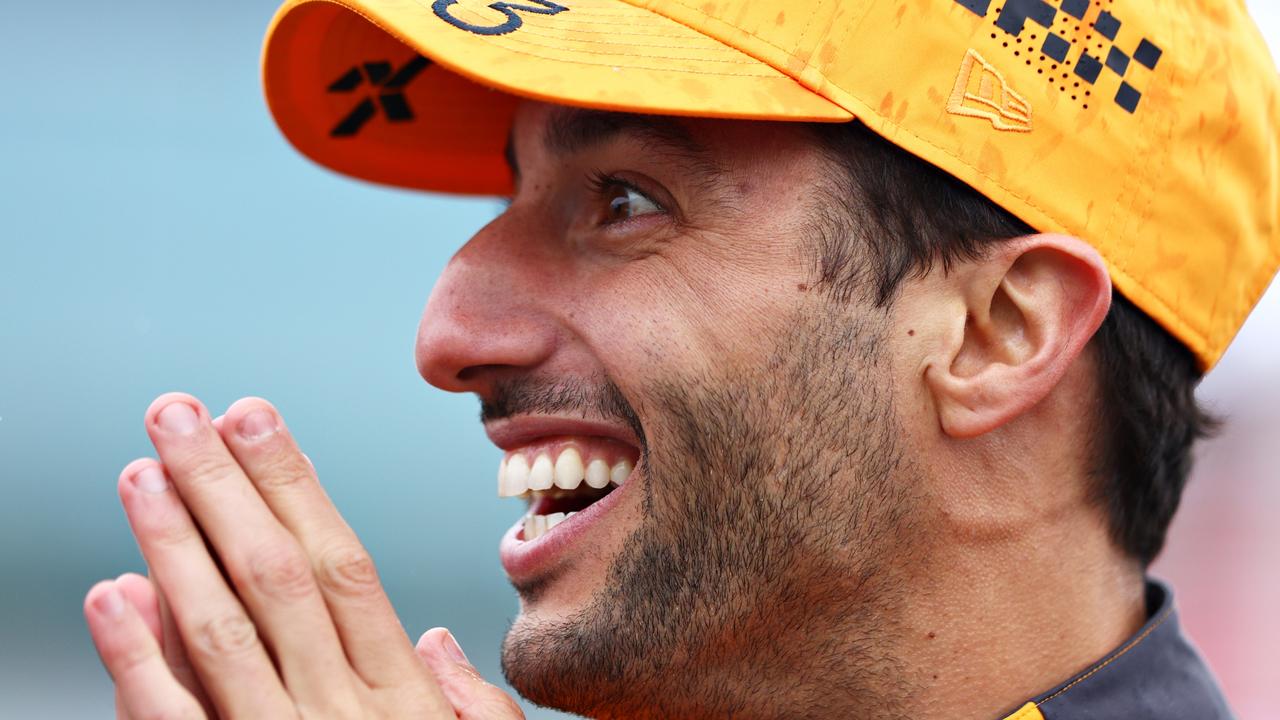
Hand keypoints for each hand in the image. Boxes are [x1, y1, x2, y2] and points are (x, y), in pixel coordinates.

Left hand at [84, 393, 523, 718]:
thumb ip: (468, 709)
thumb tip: (433, 638)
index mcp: (402, 701)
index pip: (342, 567)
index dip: (294, 488)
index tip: (255, 420)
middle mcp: (342, 715)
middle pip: (274, 580)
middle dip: (223, 489)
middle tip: (177, 415)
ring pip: (221, 634)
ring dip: (173, 547)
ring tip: (138, 474)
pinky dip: (137, 661)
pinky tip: (110, 597)